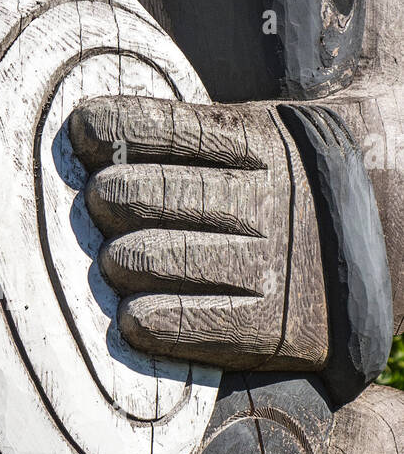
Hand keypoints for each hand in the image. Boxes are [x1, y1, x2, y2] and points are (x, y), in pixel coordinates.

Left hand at [69, 95, 328, 370]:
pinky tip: (133, 312)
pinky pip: (179, 322)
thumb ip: (186, 135)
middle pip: (152, 194)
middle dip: (110, 196)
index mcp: (259, 147)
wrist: (367, 261)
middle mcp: (264, 203)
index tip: (86, 129)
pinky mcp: (265, 327)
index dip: (117, 126)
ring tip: (118, 260)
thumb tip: (87, 126)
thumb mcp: (254, 141)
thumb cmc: (273, 192)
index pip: (171, 128)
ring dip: (118, 259)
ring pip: (154, 258)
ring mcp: (266, 266)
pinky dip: (141, 318)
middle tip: (101, 202)